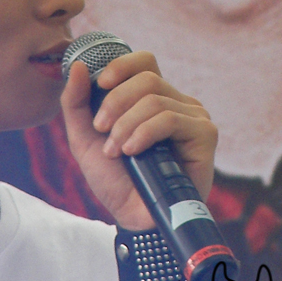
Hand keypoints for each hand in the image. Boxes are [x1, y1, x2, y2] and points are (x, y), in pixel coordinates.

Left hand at [60, 51, 217, 230]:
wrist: (133, 218)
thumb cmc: (115, 180)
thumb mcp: (85, 138)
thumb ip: (76, 102)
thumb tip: (76, 65)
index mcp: (153, 98)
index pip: (145, 62)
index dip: (122, 65)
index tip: (99, 84)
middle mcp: (177, 102)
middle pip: (147, 78)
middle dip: (116, 102)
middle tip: (101, 129)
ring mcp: (193, 117)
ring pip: (155, 99)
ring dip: (126, 124)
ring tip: (116, 150)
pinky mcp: (205, 134)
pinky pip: (170, 118)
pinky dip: (144, 133)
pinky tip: (133, 152)